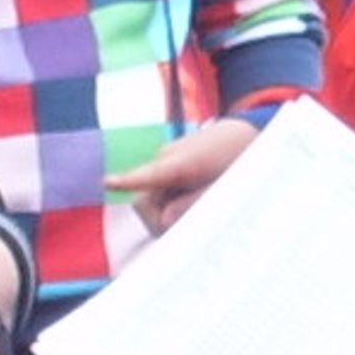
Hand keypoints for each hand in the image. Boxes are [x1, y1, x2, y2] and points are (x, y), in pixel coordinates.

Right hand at [111, 116, 261, 233]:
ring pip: (153, 196)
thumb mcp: (222, 188)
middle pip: (146, 201)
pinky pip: (161, 187)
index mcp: (181, 163)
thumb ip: (192, 205)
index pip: (149, 175)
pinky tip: (195, 192)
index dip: (128, 181)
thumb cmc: (238, 161)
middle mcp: (166, 157)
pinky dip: (173, 197)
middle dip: (159, 218)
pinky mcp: (170, 160)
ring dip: (168, 208)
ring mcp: (166, 157)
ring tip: (199, 201)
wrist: (246, 132)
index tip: (108, 182)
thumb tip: (163, 221)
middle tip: (189, 222)